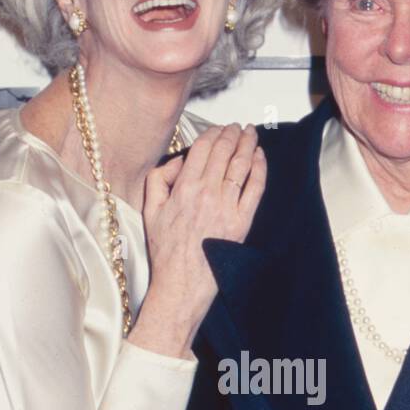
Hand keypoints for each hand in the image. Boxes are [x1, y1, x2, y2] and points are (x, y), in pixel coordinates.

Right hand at [129, 123, 265, 358]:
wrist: (181, 282)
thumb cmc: (165, 250)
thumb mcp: (149, 210)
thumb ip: (158, 179)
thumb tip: (178, 162)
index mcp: (183, 188)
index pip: (202, 148)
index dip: (212, 133)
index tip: (218, 129)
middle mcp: (207, 193)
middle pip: (224, 152)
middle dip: (232, 134)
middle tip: (236, 127)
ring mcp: (226, 207)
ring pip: (241, 165)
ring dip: (248, 144)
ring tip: (251, 133)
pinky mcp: (242, 221)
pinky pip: (255, 188)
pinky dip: (260, 168)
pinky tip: (260, 157)